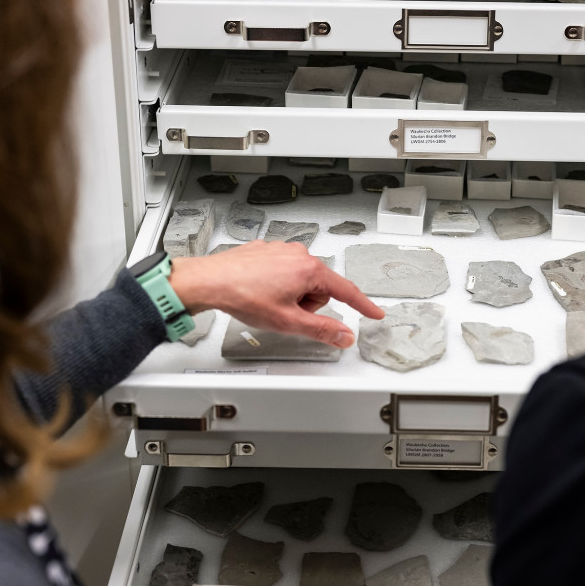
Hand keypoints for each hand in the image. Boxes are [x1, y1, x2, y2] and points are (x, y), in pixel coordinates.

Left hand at [169, 241, 383, 347]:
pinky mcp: (266, 250)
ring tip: (268, 301)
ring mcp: (281, 250)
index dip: (362, 305)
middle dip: (307, 304)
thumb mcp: (288, 321)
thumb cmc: (244, 296)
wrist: (210, 281)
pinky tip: (259, 290)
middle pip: (319, 288)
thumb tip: (344, 335)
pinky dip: (277, 283)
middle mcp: (299, 254)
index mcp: (310, 270)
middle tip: (286, 313)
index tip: (375, 313)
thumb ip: (322, 330)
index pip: (346, 291)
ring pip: (300, 279)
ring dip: (291, 294)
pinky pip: (283, 270)